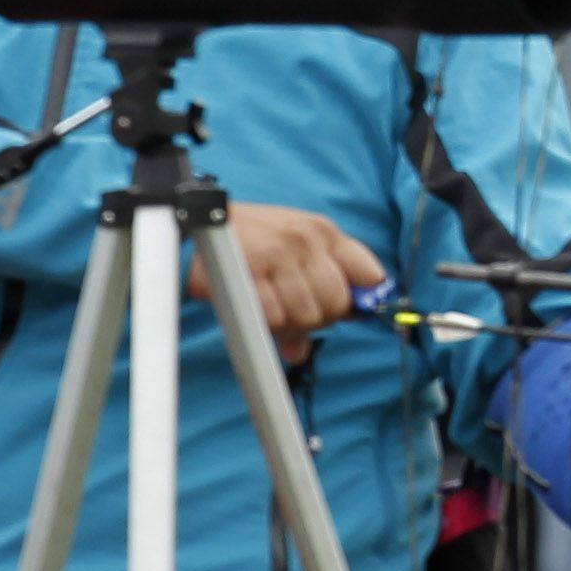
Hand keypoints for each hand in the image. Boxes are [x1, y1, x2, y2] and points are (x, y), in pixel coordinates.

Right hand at [199, 203, 387, 361]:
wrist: (200, 219)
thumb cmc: (253, 239)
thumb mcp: (292, 250)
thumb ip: (312, 293)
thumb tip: (301, 350)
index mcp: (324, 232)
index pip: (371, 275)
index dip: (359, 302)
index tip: (346, 310)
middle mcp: (306, 240)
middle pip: (338, 305)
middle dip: (319, 319)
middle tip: (295, 313)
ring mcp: (279, 254)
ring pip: (308, 316)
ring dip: (289, 325)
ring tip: (271, 309)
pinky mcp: (252, 270)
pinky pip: (276, 319)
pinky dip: (267, 324)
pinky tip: (256, 309)